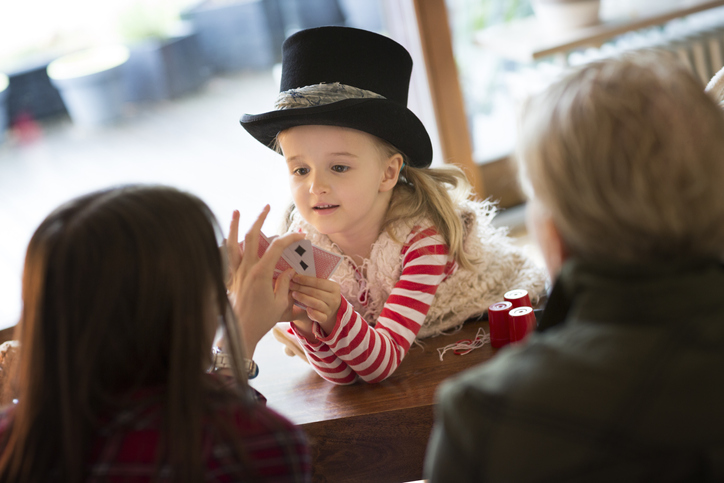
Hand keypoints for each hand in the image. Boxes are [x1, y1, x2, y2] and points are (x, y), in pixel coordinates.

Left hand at [226, 206, 304, 357]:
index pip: (277, 247)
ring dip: (234, 226)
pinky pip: (225, 257)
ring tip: (236, 211)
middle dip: (260, 219)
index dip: (290, 238)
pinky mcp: (229, 279)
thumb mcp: (280, 303)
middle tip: (267, 206)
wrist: (240, 333)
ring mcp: (235, 273)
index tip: (301, 236)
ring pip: (233, 243)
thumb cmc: (261, 320)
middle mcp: (246, 269)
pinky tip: (226, 238)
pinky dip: (226, 245)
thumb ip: (285, 284)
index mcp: (261, 273)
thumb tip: (289, 271)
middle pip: (253, 237)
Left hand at [289, 275, 341, 336]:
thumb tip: (296, 272)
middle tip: (290, 285)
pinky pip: (318, 316)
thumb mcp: (322, 286)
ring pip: (316, 304)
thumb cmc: (322, 293)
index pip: (318, 282)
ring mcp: (330, 309)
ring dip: (303, 298)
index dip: (305, 280)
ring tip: (293, 294)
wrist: (329, 308)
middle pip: (315, 292)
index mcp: (334, 287)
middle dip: (301, 288)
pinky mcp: (326, 318)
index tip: (294, 277)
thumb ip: (313, 281)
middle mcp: (334, 298)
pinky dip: (312, 313)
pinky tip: (306, 309)